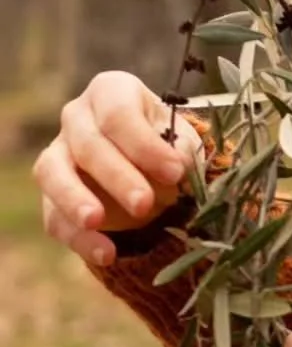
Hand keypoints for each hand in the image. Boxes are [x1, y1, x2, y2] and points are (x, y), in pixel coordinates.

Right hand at [33, 72, 205, 269]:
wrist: (150, 167)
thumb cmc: (167, 144)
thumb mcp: (184, 141)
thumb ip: (184, 150)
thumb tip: (179, 164)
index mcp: (111, 92)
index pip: (119, 114)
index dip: (145, 145)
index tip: (176, 172)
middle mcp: (77, 117)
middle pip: (88, 144)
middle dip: (117, 176)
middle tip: (144, 204)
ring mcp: (58, 154)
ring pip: (53, 173)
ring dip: (73, 198)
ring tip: (95, 221)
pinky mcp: (52, 195)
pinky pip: (55, 216)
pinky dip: (79, 238)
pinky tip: (106, 254)